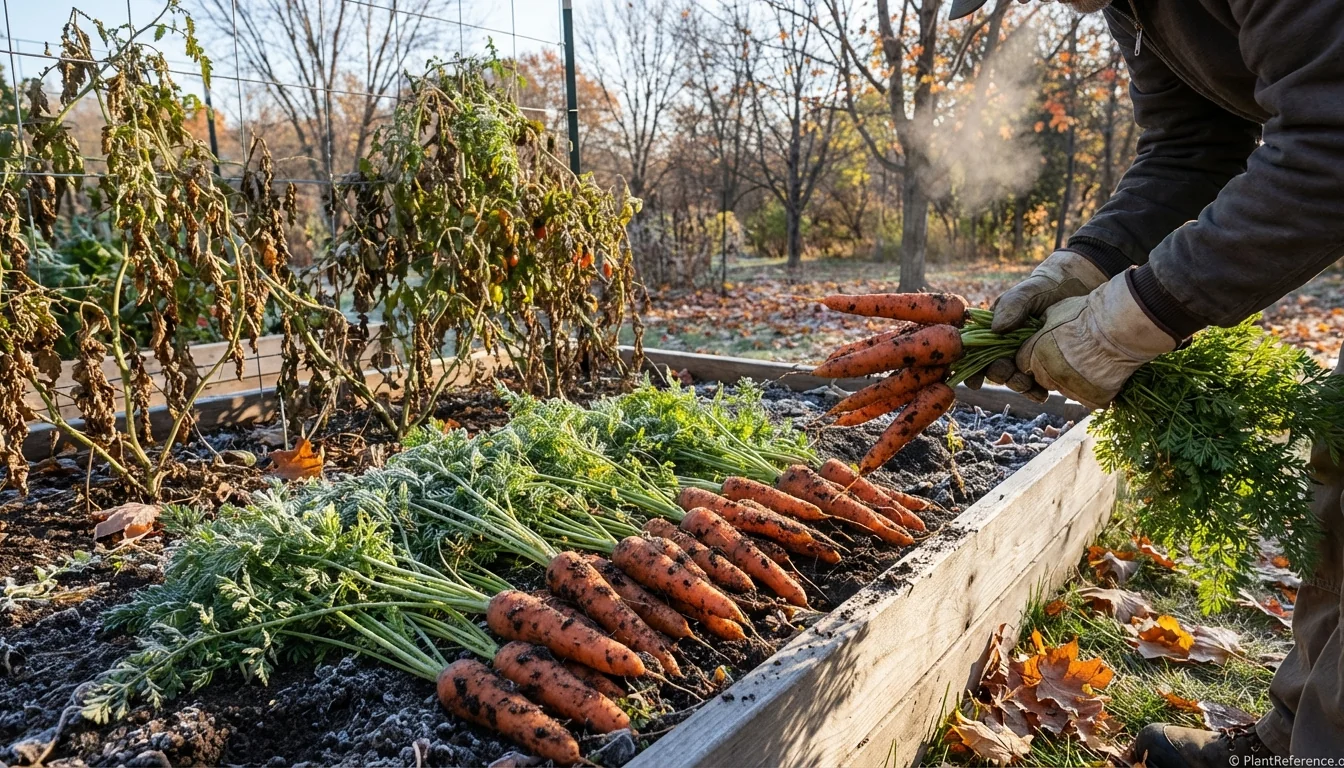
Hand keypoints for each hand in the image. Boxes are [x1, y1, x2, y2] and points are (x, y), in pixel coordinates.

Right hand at [964, 249, 1106, 398]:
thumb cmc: (1047, 287)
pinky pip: (1036, 382)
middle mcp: (1006, 346)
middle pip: (995, 369)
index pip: (976, 351)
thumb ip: (1012, 305)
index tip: (977, 382)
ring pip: (1015, 379)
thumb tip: (996, 329)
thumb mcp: (1028, 292)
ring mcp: (1025, 357)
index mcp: (994, 330)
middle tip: (1011, 374)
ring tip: (1030, 387)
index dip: (974, 369)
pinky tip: (1043, 395)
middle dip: (1001, 375)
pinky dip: (1036, 391)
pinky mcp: (1044, 364)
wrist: (1079, 289)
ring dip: (1019, 386)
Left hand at [1014, 271, 1176, 409]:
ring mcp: (1071, 389)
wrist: (1121, 325)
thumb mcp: (1053, 312)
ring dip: (1070, 380)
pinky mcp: (1092, 398)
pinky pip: (1086, 397)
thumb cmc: (1087, 314)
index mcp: (1035, 355)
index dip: (1033, 356)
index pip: (1022, 364)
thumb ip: (1037, 328)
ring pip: (1063, 389)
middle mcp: (1049, 375)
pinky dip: (1092, 389)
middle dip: (1049, 369)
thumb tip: (1027, 332)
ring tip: (1088, 361)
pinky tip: (1100, 373)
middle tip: (1070, 355)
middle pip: (1041, 379)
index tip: (1046, 349)